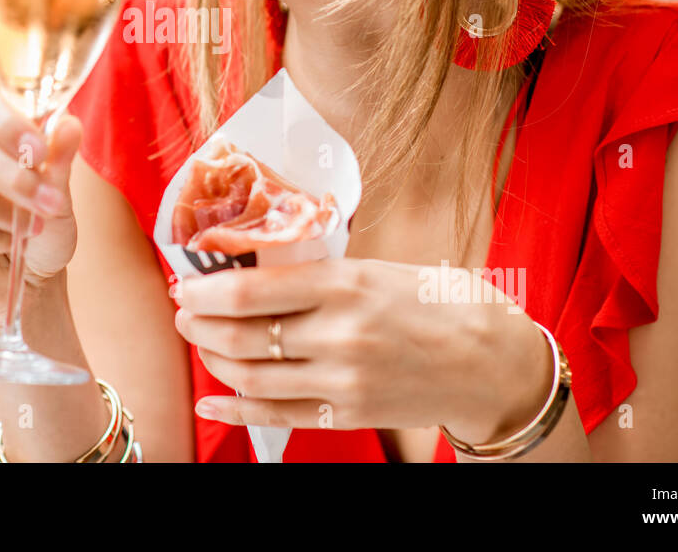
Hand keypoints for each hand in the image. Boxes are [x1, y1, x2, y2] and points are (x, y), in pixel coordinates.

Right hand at [0, 81, 81, 335]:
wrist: (26, 285)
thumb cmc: (41, 227)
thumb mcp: (59, 194)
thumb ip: (59, 159)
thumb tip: (69, 124)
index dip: (5, 121)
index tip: (39, 150)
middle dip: (13, 177)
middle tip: (51, 203)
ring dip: (3, 212)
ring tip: (32, 228)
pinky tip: (7, 244)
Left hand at [171, 258, 551, 441]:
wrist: (493, 362)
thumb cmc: (437, 303)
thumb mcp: (378, 269)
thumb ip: (320, 272)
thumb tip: (256, 265)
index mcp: (345, 284)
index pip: (251, 290)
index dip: (205, 289)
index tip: (186, 282)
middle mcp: (339, 334)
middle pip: (241, 336)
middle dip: (198, 323)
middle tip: (184, 310)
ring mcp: (343, 380)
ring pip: (250, 377)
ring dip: (212, 359)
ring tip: (201, 342)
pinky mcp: (348, 413)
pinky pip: (276, 413)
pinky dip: (235, 407)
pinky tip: (211, 399)